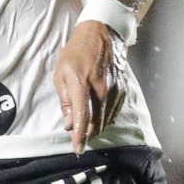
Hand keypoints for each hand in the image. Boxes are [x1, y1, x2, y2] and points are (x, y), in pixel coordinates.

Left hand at [53, 20, 128, 152]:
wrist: (101, 34)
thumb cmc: (76, 53)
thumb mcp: (61, 73)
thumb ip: (65, 101)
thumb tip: (69, 124)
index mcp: (80, 83)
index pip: (81, 116)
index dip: (79, 136)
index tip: (78, 149)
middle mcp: (100, 89)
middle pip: (95, 123)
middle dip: (86, 134)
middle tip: (78, 138)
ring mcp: (114, 90)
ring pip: (105, 120)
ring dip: (95, 128)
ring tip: (86, 127)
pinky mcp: (122, 90)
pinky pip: (113, 113)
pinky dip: (104, 119)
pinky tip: (97, 116)